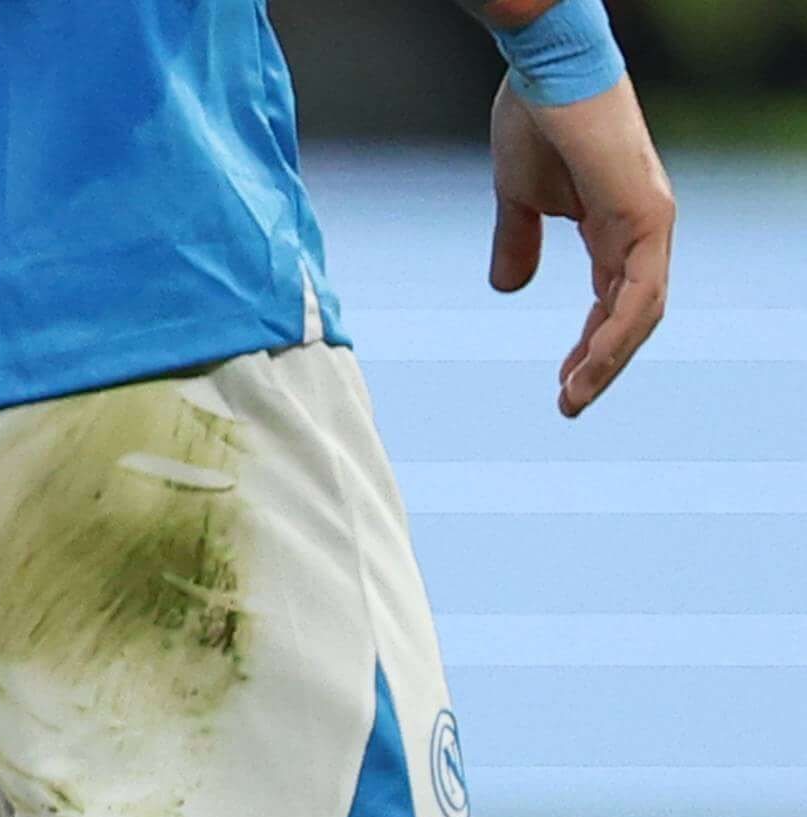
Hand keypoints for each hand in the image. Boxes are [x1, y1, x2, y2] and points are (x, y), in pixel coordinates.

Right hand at [489, 75, 673, 416]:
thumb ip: (517, 242)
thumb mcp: (517, 197)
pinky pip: (639, 291)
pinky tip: (590, 364)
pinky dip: (616, 334)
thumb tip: (507, 288)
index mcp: (616, 224)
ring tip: (573, 399)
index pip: (614, 300)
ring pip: (642, 312)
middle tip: (568, 406)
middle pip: (633, 314)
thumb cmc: (533, 117)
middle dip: (601, 365)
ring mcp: (650, 221)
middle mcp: (644, 226)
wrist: (545, 70)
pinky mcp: (646, 215)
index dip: (589, 345)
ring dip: (608, 362)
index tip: (562, 383)